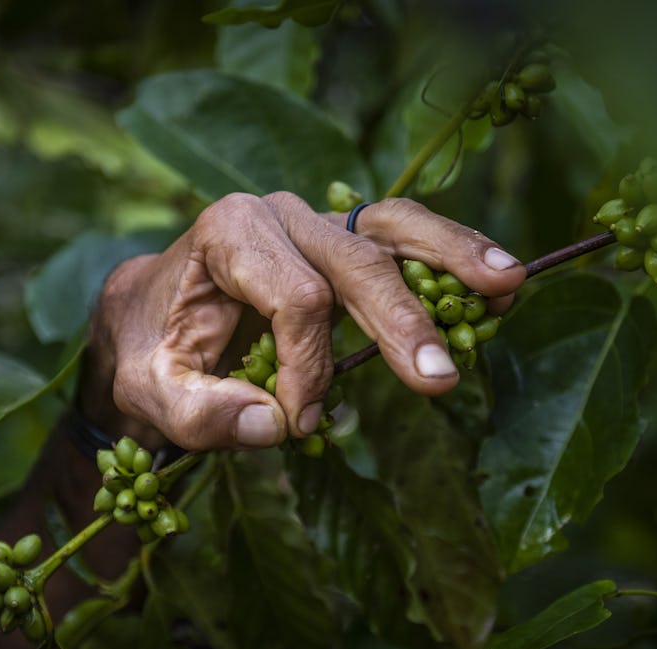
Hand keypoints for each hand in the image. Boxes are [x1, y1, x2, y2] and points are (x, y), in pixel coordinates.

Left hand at [80, 193, 524, 450]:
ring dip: (452, 259)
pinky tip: (497, 284)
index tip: (302, 422)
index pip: (293, 297)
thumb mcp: (149, 391)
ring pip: (394, 229)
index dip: (306, 366)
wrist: (153, 312)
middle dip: (400, 320)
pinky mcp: (345, 242)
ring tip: (507, 285)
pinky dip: (450, 260)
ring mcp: (317, 222)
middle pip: (355, 259)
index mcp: (227, 233)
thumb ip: (198, 414)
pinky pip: (403, 243)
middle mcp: (279, 214)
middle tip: (440, 377)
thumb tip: (276, 427)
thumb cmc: (153, 349)